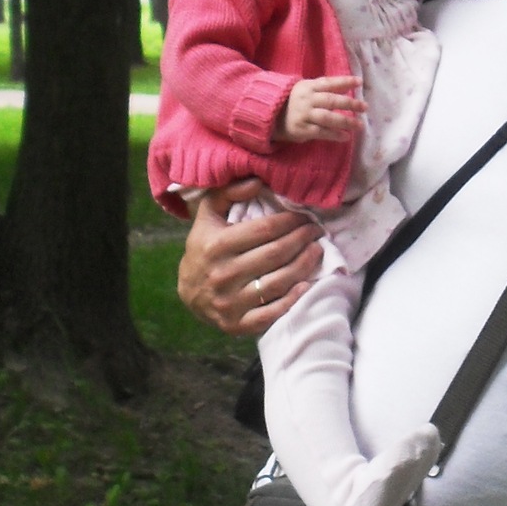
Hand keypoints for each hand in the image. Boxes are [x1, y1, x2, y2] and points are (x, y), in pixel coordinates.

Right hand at [177, 181, 322, 334]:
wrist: (189, 293)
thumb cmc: (204, 247)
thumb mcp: (208, 215)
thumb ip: (228, 192)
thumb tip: (257, 181)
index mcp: (216, 245)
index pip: (264, 230)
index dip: (290, 221)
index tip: (305, 216)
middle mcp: (223, 274)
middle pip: (275, 254)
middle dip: (302, 240)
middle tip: (316, 231)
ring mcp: (230, 302)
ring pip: (278, 282)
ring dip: (304, 265)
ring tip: (317, 251)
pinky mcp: (237, 324)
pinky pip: (271, 312)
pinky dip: (292, 299)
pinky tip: (306, 284)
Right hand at [277, 76, 363, 142]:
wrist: (270, 115)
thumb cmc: (293, 101)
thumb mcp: (305, 89)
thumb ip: (323, 89)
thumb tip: (347, 87)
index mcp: (308, 87)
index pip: (329, 82)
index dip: (344, 81)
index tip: (359, 82)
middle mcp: (307, 99)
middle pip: (331, 100)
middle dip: (350, 104)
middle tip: (365, 107)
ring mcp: (304, 115)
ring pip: (328, 118)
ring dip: (345, 122)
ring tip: (359, 125)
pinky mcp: (302, 129)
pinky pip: (321, 132)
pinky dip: (334, 135)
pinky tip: (345, 137)